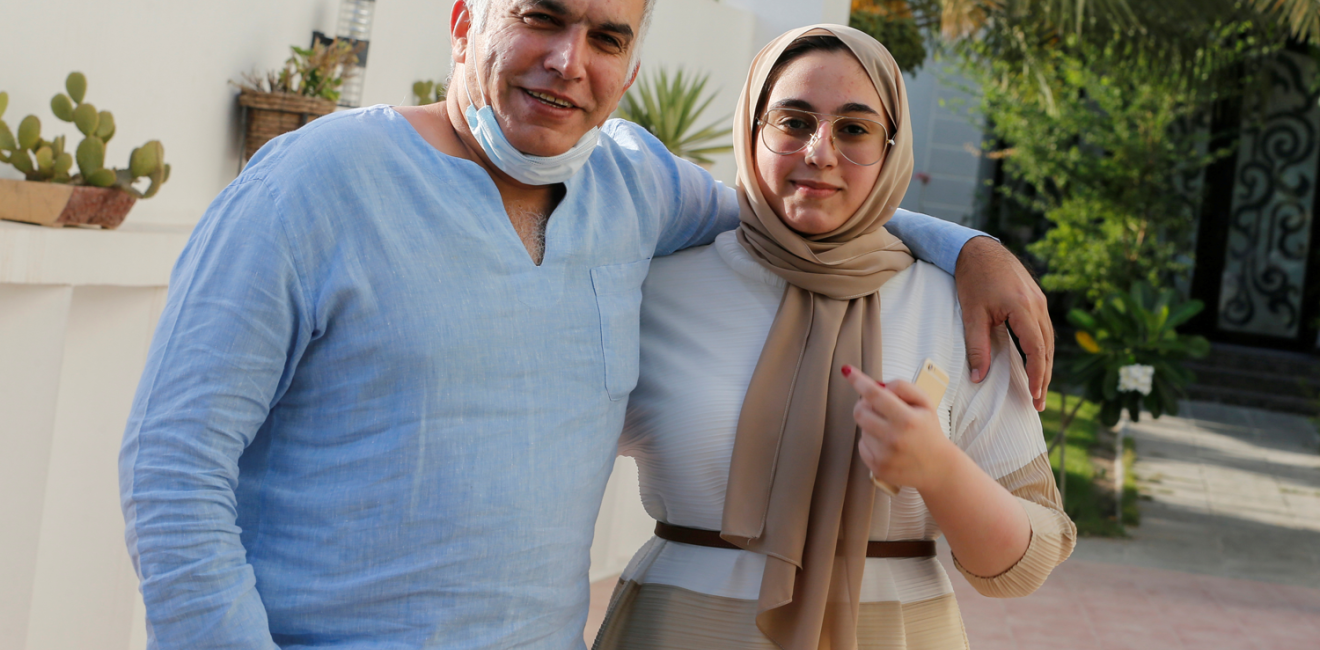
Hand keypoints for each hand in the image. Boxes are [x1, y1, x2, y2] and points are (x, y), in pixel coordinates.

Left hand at [843, 366, 956, 492]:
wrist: (938, 467)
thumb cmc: (928, 431)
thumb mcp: (925, 403)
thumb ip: (903, 387)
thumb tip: (877, 384)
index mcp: (907, 419)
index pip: (876, 395)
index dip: (859, 382)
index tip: (847, 371)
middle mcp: (894, 438)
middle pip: (860, 412)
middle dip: (865, 405)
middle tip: (877, 407)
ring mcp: (884, 455)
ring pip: (861, 428)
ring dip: (871, 425)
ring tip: (890, 431)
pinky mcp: (877, 468)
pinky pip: (862, 445)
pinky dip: (871, 442)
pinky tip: (887, 445)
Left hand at [954, 236, 1052, 410]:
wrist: (978, 249)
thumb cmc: (973, 279)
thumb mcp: (972, 314)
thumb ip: (977, 346)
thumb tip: (978, 378)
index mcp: (1022, 307)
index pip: (1036, 349)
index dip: (1037, 375)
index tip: (1034, 396)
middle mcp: (1037, 304)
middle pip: (1046, 348)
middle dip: (1044, 378)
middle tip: (1038, 403)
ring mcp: (1039, 301)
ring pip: (1048, 340)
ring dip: (1044, 365)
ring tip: (1039, 389)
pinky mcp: (1036, 299)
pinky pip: (1043, 329)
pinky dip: (1042, 349)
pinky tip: (1036, 363)